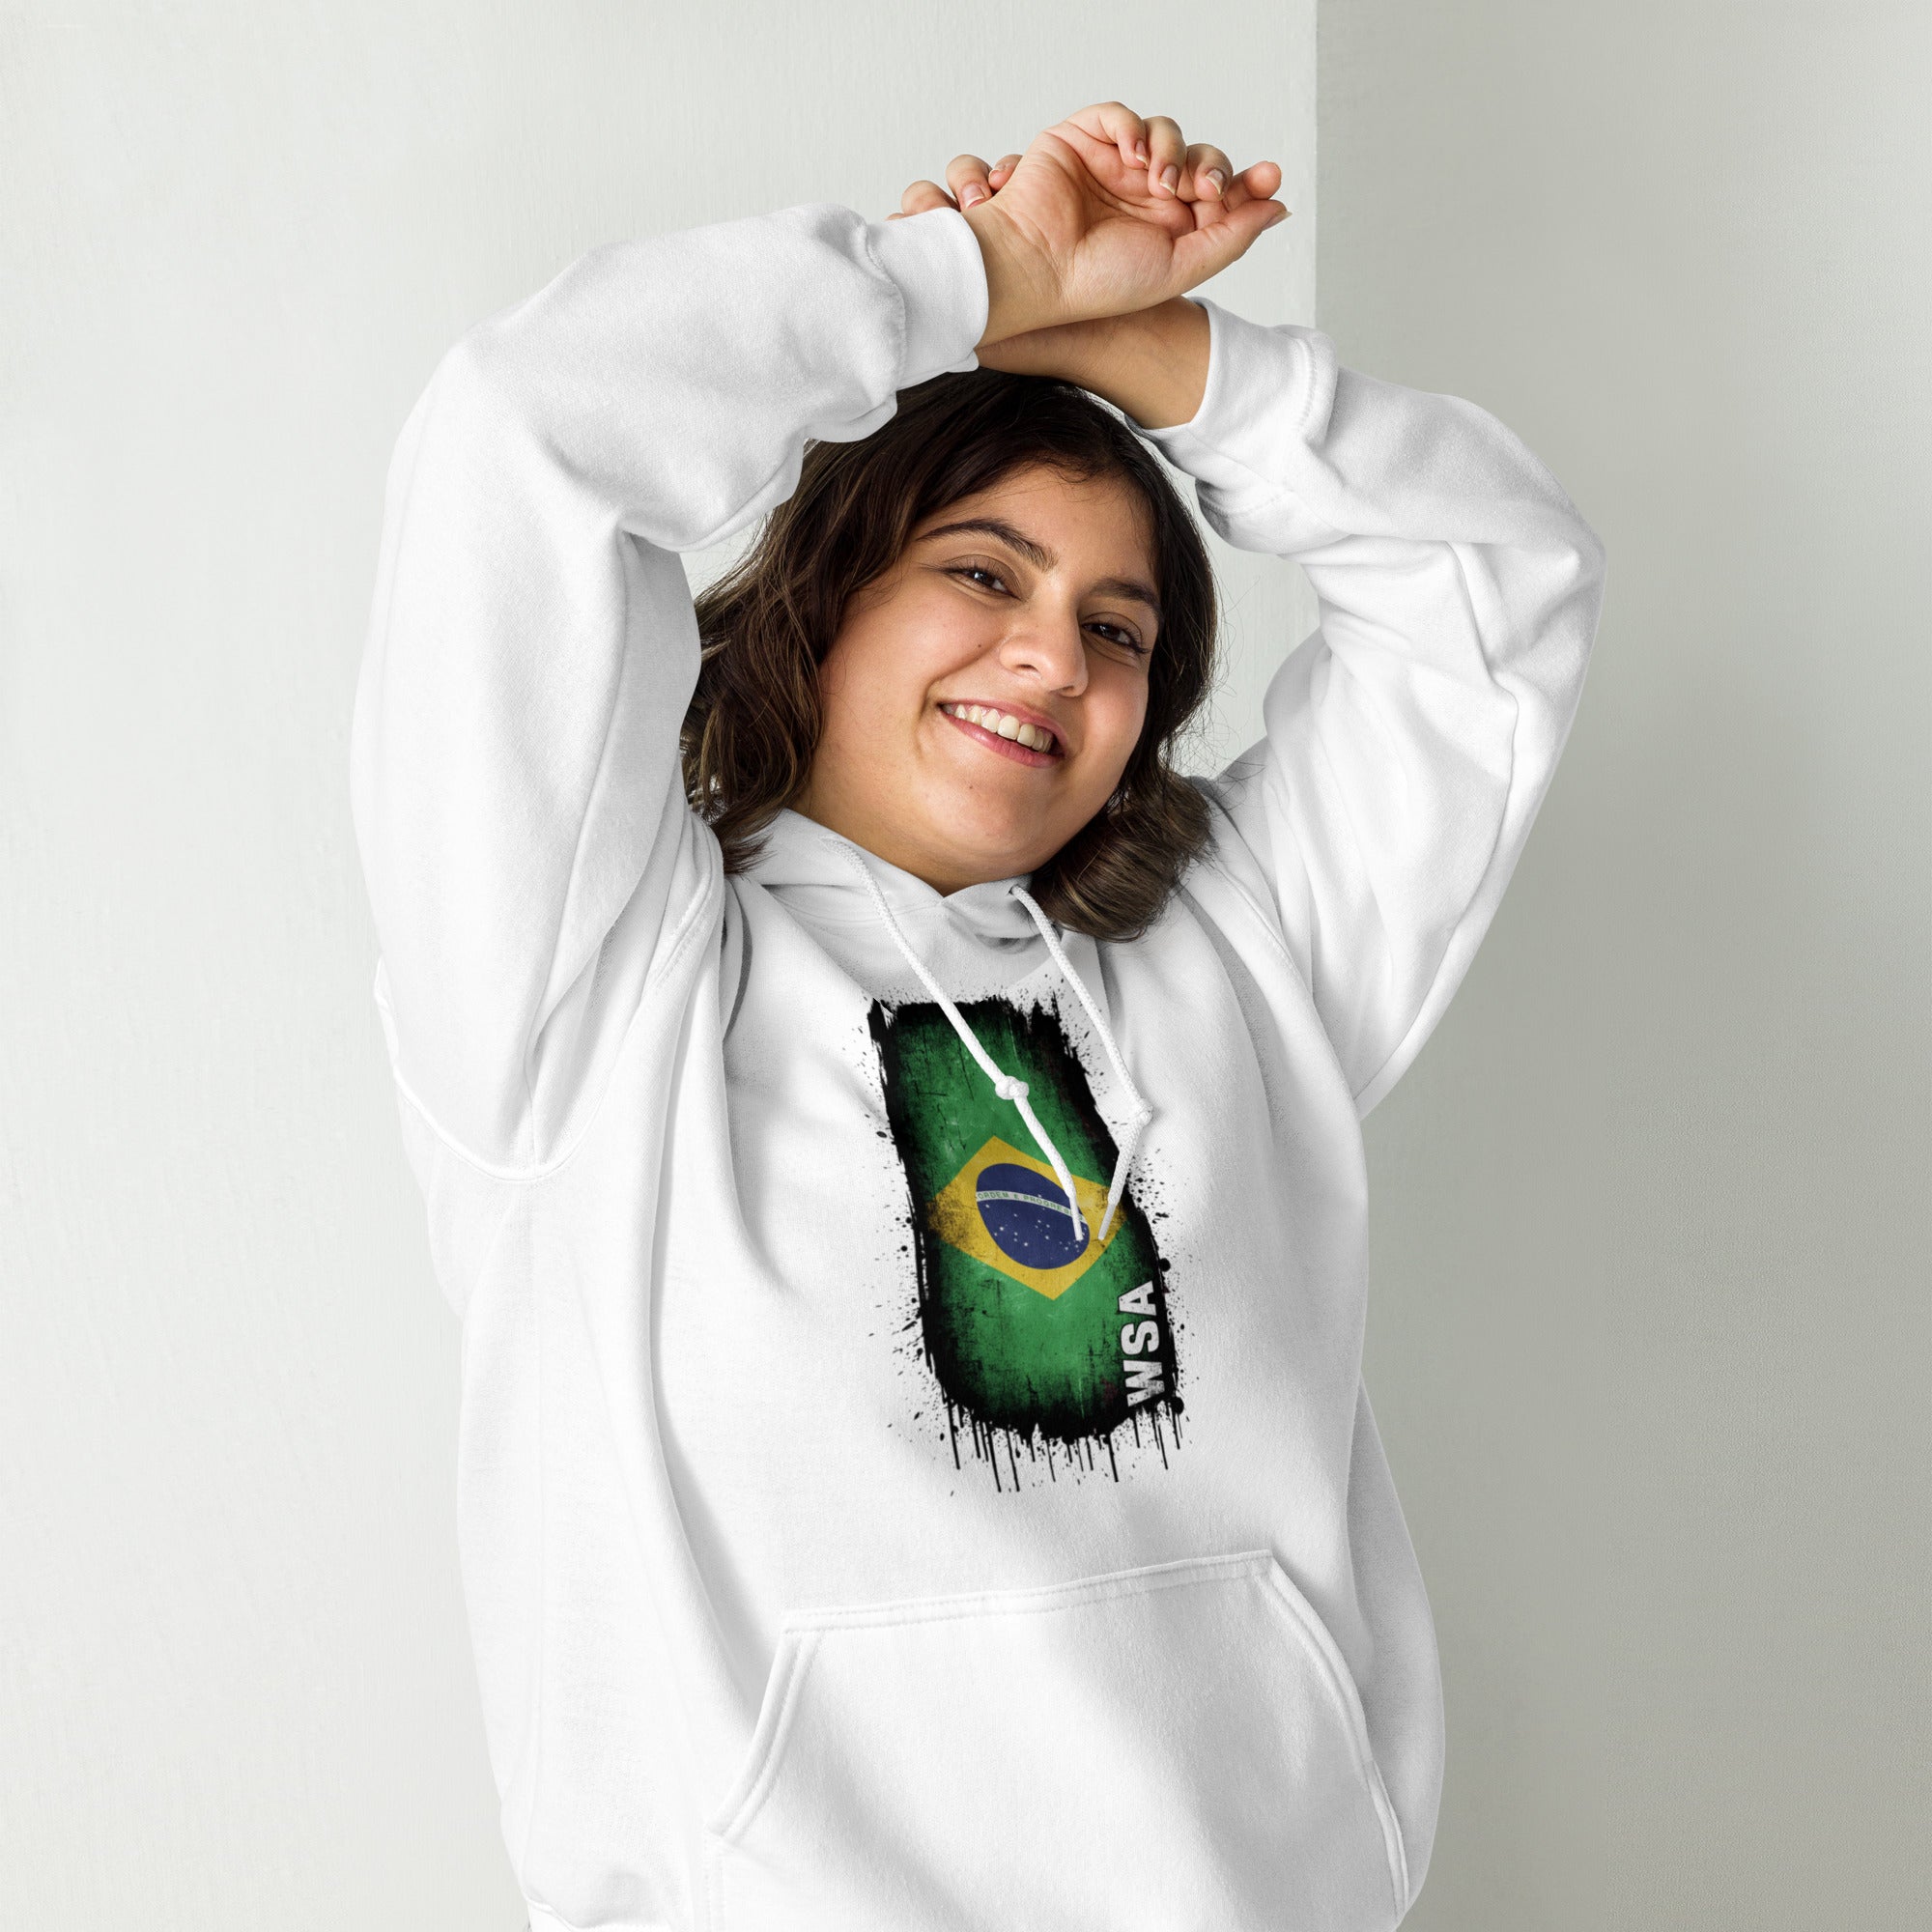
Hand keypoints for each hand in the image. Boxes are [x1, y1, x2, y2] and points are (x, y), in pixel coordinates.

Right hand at [889, 103, 1286, 346]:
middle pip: (1197, 158)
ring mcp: (1111, 166)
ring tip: (1160, 182)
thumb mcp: (1179, 268)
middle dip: (1210, 167)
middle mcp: (1141, 195)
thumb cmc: (1097, 283)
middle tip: (1204, 191)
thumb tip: (1278, 207)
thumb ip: (1230, 238)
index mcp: (1166, 228)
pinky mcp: (1080, 141)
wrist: (1036, 273)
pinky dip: (1133, 126)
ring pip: (1164, 133)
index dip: (1245, 183)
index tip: (1269, 179)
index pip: (1216, 193)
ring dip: (1172, 150)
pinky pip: (1118, 114)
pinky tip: (1134, 156)